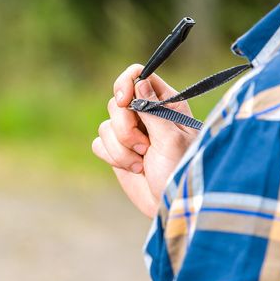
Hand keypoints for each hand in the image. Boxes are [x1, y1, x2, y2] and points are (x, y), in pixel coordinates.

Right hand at [92, 64, 199, 217]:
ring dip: (122, 148)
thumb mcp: (171, 139)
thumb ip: (153, 109)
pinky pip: (99, 144)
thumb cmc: (180, 171)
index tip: (125, 101)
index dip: (126, 84)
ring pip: (106, 125)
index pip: (138, 76)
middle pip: (117, 102)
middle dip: (125, 128)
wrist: (171, 204)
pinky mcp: (117, 152)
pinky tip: (134, 169)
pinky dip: (113, 157)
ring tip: (143, 163)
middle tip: (144, 147)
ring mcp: (130, 134)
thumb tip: (140, 81)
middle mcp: (146, 115)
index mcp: (165, 104)